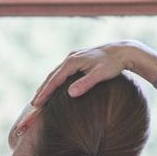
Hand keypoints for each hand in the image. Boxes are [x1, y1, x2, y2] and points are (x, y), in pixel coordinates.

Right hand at [30, 41, 156, 107]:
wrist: (123, 50)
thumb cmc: (113, 64)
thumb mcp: (100, 75)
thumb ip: (85, 84)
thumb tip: (70, 93)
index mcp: (72, 62)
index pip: (54, 80)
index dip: (44, 93)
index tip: (36, 104)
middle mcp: (70, 58)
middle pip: (52, 76)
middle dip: (42, 90)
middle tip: (33, 104)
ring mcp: (74, 57)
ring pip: (56, 73)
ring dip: (47, 85)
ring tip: (40, 97)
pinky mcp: (78, 59)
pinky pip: (62, 71)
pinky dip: (55, 80)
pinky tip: (55, 86)